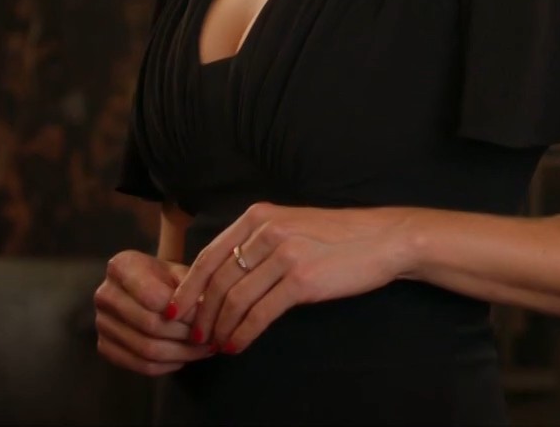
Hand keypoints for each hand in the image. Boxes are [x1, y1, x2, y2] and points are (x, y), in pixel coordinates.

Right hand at [94, 250, 216, 375]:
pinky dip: (168, 365)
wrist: (145, 287)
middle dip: (186, 335)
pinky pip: (141, 365)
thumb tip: (206, 317)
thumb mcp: (183, 272)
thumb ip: (194, 289)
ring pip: (147, 350)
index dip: (186, 311)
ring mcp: (101, 323)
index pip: (155, 297)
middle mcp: (104, 295)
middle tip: (211, 337)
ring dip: (182, 354)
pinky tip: (185, 357)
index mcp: (121, 267)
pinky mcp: (105, 347)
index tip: (208, 315)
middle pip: (151, 326)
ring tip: (205, 349)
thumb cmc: (168, 278)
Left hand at [170, 201, 414, 354]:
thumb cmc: (339, 237)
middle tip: (196, 336)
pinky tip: (238, 344)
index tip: (176, 310)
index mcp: (259, 216)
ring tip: (216, 344)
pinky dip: (243, 333)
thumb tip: (222, 279)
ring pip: (235, 299)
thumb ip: (258, 244)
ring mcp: (284, 255)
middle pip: (218, 280)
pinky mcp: (302, 280)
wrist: (383, 239)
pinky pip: (260, 314)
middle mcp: (267, 231)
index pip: (209, 255)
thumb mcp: (292, 226)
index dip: (188, 286)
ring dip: (220, 328)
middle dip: (201, 314)